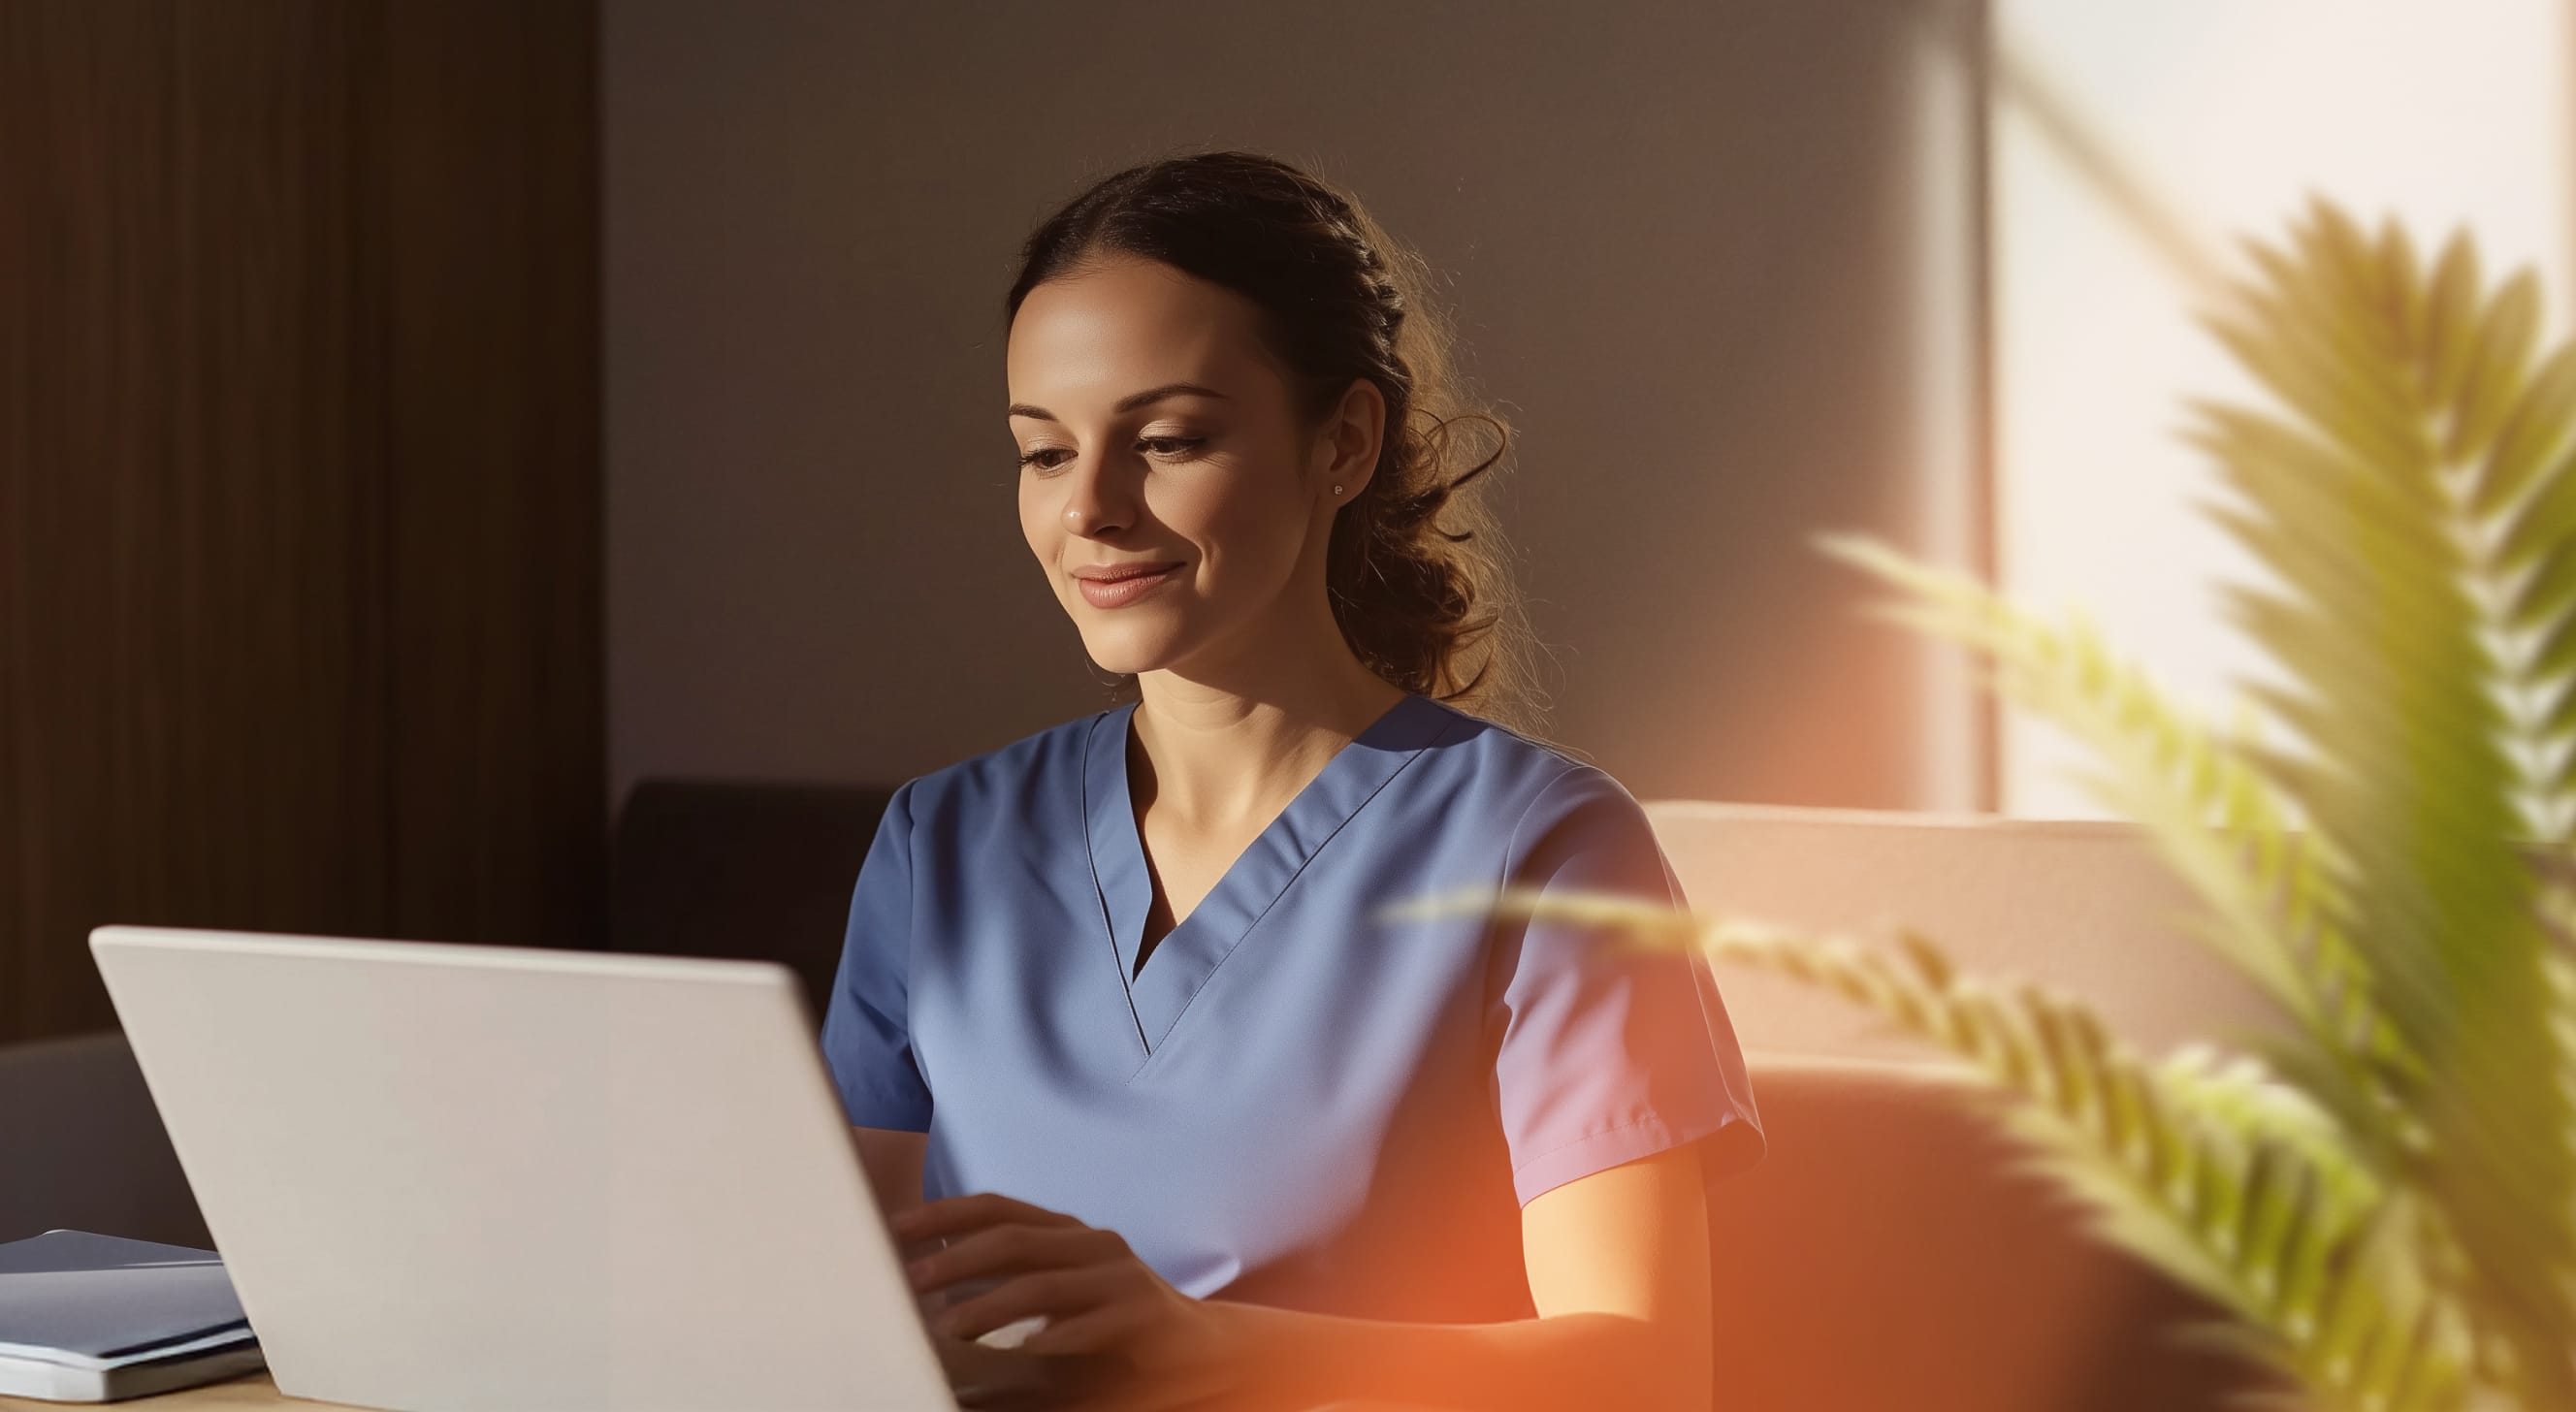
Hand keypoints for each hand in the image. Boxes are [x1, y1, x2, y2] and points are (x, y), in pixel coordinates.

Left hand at [896, 1192, 1262, 1409]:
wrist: (1193, 1346)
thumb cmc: (1109, 1322)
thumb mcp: (1057, 1294)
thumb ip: (1007, 1285)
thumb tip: (934, 1296)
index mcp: (1067, 1232)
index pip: (999, 1208)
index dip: (946, 1213)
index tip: (895, 1228)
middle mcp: (1093, 1243)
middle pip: (1014, 1240)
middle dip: (955, 1258)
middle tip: (911, 1280)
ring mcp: (1120, 1277)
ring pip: (1044, 1284)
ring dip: (990, 1306)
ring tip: (950, 1328)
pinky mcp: (1142, 1314)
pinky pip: (1089, 1325)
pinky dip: (1054, 1336)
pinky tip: (1025, 1350)